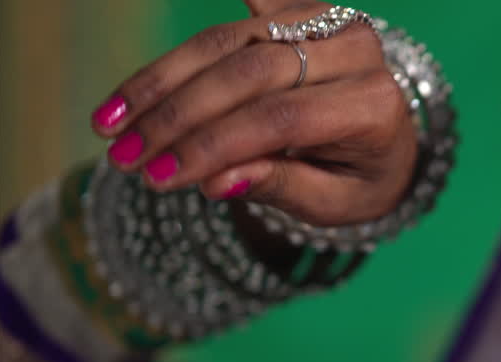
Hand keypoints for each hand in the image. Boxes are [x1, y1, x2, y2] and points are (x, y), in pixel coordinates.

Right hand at [90, 1, 417, 226]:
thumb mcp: (333, 203)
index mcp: (374, 105)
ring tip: (111, 122)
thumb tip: (215, 180)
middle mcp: (356, 52)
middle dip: (176, 114)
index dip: (211, 143)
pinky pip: (236, 14)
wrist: (390, 143)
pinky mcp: (298, 8)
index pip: (279, 118)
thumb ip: (281, 187)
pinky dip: (189, 42)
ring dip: (162, 80)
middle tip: (121, 153)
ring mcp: (327, 21)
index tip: (155, 175)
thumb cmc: (359, 180)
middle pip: (247, 72)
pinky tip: (146, 70)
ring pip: (227, 40)